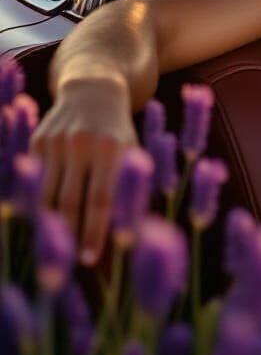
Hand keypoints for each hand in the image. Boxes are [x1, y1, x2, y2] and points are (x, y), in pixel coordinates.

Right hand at [29, 76, 139, 265]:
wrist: (96, 88)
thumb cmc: (121, 131)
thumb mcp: (133, 151)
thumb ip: (130, 186)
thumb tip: (130, 233)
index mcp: (112, 148)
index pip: (101, 199)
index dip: (94, 232)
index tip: (90, 260)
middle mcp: (82, 143)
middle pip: (70, 201)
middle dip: (68, 236)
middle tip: (67, 266)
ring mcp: (56, 142)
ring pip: (46, 195)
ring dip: (48, 226)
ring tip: (53, 251)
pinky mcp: (37, 141)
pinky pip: (33, 182)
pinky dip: (36, 205)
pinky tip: (39, 224)